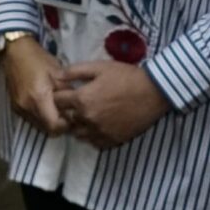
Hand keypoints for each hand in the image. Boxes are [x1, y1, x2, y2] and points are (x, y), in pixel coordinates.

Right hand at [0, 38, 67, 136]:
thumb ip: (67, 92)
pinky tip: (46, 106)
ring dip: (49, 122)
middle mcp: (27, 107)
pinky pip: (31, 119)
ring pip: (38, 126)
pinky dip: (40, 117)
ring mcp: (19, 108)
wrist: (15, 51)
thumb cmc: (39, 59)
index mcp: (38, 98)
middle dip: (58, 125)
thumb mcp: (58, 73)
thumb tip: (77, 106)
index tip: (73, 116)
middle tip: (67, 115)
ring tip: (57, 110)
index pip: (54, 125)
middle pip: (46, 129)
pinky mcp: (15, 107)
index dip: (65, 125)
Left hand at [53, 60, 167, 148]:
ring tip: (88, 114)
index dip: (59, 95)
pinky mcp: (111, 141)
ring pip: (77, 133)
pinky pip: (93, 142)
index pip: (57, 102)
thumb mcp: (99, 67)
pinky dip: (92, 135)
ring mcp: (99, 132)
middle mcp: (87, 119)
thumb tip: (56, 76)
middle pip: (65, 119)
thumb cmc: (126, 77)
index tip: (66, 92)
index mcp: (82, 99)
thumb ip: (75, 71)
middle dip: (67, 111)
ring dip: (78, 125)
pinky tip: (99, 124)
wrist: (153, 93)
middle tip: (77, 103)